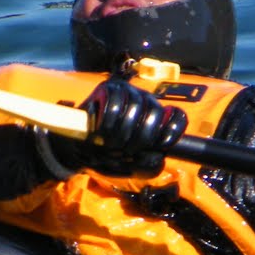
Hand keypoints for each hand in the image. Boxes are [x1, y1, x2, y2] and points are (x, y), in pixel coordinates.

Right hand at [40, 78, 185, 177]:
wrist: (77, 147)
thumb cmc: (107, 155)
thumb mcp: (130, 166)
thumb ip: (148, 166)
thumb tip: (158, 157)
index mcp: (156, 117)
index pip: (177, 116)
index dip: (172, 130)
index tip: (162, 145)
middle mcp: (145, 100)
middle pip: (155, 112)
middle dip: (141, 137)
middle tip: (126, 151)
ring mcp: (127, 91)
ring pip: (134, 107)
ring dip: (121, 131)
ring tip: (110, 144)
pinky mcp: (107, 88)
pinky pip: (113, 102)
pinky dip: (107, 121)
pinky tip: (100, 131)